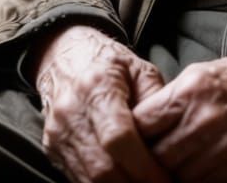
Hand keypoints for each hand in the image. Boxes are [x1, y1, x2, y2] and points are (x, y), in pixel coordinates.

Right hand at [34, 24, 169, 182]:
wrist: (64, 57)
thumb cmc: (109, 63)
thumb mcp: (139, 69)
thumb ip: (156, 99)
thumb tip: (174, 133)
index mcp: (97, 86)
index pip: (118, 137)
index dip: (143, 165)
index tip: (165, 179)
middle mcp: (72, 113)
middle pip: (102, 168)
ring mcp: (58, 135)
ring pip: (89, 180)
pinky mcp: (52, 150)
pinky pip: (78, 180)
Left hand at [131, 48, 226, 182]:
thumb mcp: (203, 76)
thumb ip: (172, 102)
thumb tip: (140, 126)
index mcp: (190, 90)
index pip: (140, 124)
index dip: (131, 138)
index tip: (126, 145)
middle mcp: (203, 119)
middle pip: (155, 157)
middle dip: (148, 163)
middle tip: (145, 164)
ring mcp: (223, 146)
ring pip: (177, 177)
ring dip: (171, 177)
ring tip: (171, 170)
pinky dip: (196, 182)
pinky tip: (196, 174)